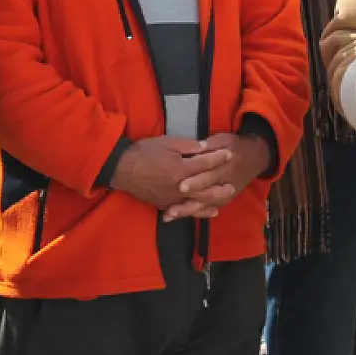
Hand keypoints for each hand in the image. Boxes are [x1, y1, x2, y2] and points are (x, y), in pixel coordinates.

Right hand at [110, 136, 229, 210]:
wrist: (123, 169)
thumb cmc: (144, 152)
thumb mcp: (166, 143)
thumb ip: (187, 146)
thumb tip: (204, 147)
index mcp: (181, 168)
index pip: (205, 163)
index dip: (218, 158)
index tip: (229, 154)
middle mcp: (180, 186)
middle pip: (206, 187)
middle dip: (221, 184)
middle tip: (233, 184)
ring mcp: (173, 198)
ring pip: (199, 202)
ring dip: (214, 200)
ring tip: (226, 198)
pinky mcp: (166, 204)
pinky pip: (186, 210)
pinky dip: (199, 211)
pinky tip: (209, 211)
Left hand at [162, 132, 272, 220]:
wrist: (255, 158)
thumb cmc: (236, 146)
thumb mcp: (225, 140)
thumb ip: (211, 145)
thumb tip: (199, 146)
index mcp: (224, 169)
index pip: (208, 177)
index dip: (195, 183)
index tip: (180, 186)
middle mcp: (225, 185)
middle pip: (204, 196)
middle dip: (188, 202)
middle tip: (171, 207)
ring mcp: (224, 196)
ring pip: (204, 207)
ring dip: (187, 211)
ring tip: (170, 214)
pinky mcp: (221, 201)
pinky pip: (206, 210)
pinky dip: (191, 214)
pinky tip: (176, 216)